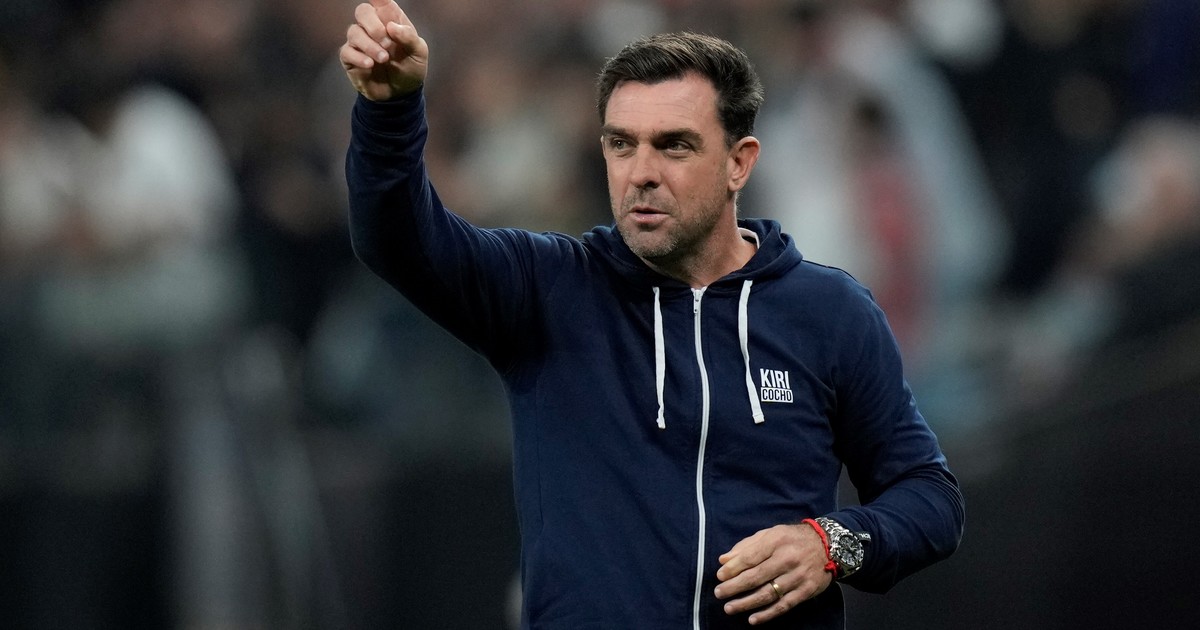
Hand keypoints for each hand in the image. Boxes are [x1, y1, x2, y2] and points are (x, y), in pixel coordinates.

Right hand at [339, 0, 428, 100]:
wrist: (402, 93)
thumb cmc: (410, 68)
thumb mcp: (419, 53)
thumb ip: (409, 37)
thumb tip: (391, 26)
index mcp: (390, 19)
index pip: (380, 0)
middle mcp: (373, 27)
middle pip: (362, 11)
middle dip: (374, 26)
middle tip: (387, 44)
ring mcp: (360, 41)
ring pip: (353, 32)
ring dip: (370, 45)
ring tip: (384, 59)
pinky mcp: (350, 58)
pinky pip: (346, 51)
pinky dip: (359, 57)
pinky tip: (370, 64)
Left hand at [714, 523, 833, 624]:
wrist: (828, 545)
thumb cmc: (793, 539)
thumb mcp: (771, 534)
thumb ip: (747, 546)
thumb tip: (724, 560)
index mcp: (776, 541)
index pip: (750, 557)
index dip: (733, 568)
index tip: (719, 576)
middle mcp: (787, 559)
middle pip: (756, 577)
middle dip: (735, 587)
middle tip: (719, 593)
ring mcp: (798, 576)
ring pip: (768, 593)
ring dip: (746, 603)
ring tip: (730, 608)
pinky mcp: (806, 591)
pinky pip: (784, 605)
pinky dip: (768, 614)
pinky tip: (753, 619)